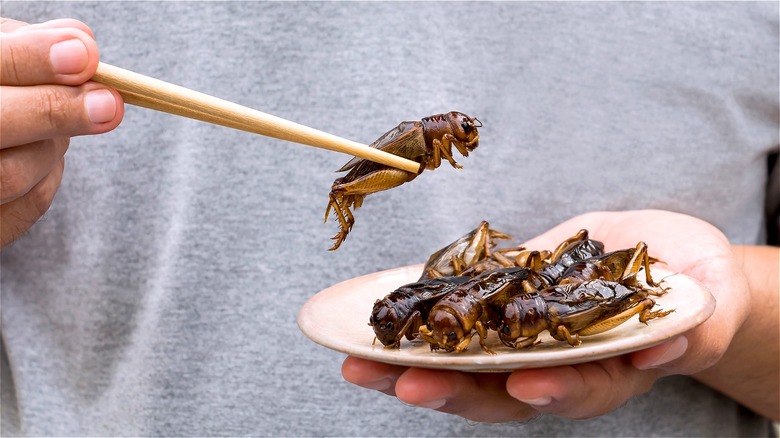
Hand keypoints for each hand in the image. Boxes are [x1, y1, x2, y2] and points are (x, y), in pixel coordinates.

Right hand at [0, 18, 122, 247]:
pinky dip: (50, 173)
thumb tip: (81, 43)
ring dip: (54, 145)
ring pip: (13, 174)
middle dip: (57, 112)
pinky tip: (44, 151)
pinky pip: (29, 205)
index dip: (32, 60)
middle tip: (110, 103)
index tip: (85, 54)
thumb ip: (27, 46)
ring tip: (60, 122)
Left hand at [342, 210, 750, 421]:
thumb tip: (664, 344)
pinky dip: (417, 315)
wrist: (666, 259)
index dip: (549, 392)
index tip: (521, 386)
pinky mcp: (501, 302)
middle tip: (400, 381)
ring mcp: (523, 336)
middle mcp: (555, 365)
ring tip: (360, 361)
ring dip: (411, 361)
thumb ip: (693, 326)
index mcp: (605, 373)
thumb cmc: (698, 287)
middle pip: (499, 389)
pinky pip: (455, 314)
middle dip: (450, 388)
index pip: (575, 392)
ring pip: (463, 360)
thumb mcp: (707, 302)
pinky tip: (378, 311)